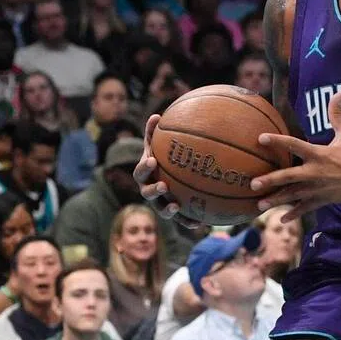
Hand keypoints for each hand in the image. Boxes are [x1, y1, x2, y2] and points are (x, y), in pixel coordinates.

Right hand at [133, 115, 200, 229]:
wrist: (166, 176)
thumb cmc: (160, 157)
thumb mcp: (156, 145)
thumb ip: (154, 132)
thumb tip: (157, 115)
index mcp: (145, 174)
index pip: (140, 171)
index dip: (144, 167)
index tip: (152, 161)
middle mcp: (149, 191)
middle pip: (147, 193)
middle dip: (153, 189)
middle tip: (163, 185)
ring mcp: (160, 203)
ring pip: (161, 210)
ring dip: (168, 210)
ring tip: (177, 206)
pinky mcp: (174, 213)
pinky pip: (180, 220)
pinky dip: (188, 222)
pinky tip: (200, 224)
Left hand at [250, 92, 340, 218]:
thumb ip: (338, 114)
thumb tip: (337, 93)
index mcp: (319, 154)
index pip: (293, 145)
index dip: (277, 140)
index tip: (260, 138)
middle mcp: (315, 172)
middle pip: (288, 176)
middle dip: (269, 180)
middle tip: (252, 183)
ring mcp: (319, 188)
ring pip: (293, 195)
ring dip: (276, 200)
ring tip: (259, 205)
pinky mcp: (324, 199)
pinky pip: (306, 208)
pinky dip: (295, 214)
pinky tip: (283, 219)